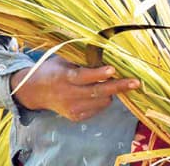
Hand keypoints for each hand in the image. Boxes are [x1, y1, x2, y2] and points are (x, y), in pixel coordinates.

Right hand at [8, 54, 140, 121]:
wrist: (34, 91)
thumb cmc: (51, 70)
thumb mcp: (61, 60)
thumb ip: (80, 60)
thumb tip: (104, 52)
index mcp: (63, 77)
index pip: (84, 77)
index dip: (99, 74)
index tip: (113, 69)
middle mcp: (68, 95)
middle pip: (98, 92)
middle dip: (118, 87)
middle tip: (135, 82)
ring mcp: (72, 108)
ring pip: (101, 102)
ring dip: (110, 92)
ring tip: (114, 82)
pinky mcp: (76, 116)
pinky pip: (97, 109)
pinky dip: (102, 100)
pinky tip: (99, 92)